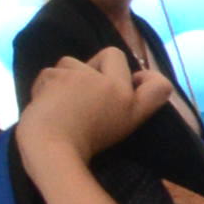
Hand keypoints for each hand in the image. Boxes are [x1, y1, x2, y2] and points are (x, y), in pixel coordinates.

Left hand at [21, 47, 167, 157]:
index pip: (160, 85)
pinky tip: (44, 104)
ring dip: (64, 77)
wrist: (49, 148)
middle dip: (96, 64)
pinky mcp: (58, 76)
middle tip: (84, 90)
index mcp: (131, 106)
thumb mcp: (114, 129)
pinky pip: (48, 73)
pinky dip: (43, 86)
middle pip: (113, 54)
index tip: (135, 81)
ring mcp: (85, 78)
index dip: (149, 77)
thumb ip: (123, 102)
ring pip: (72, 62)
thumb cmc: (80, 146)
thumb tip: (125, 80)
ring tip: (59, 101)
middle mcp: (115, 88)